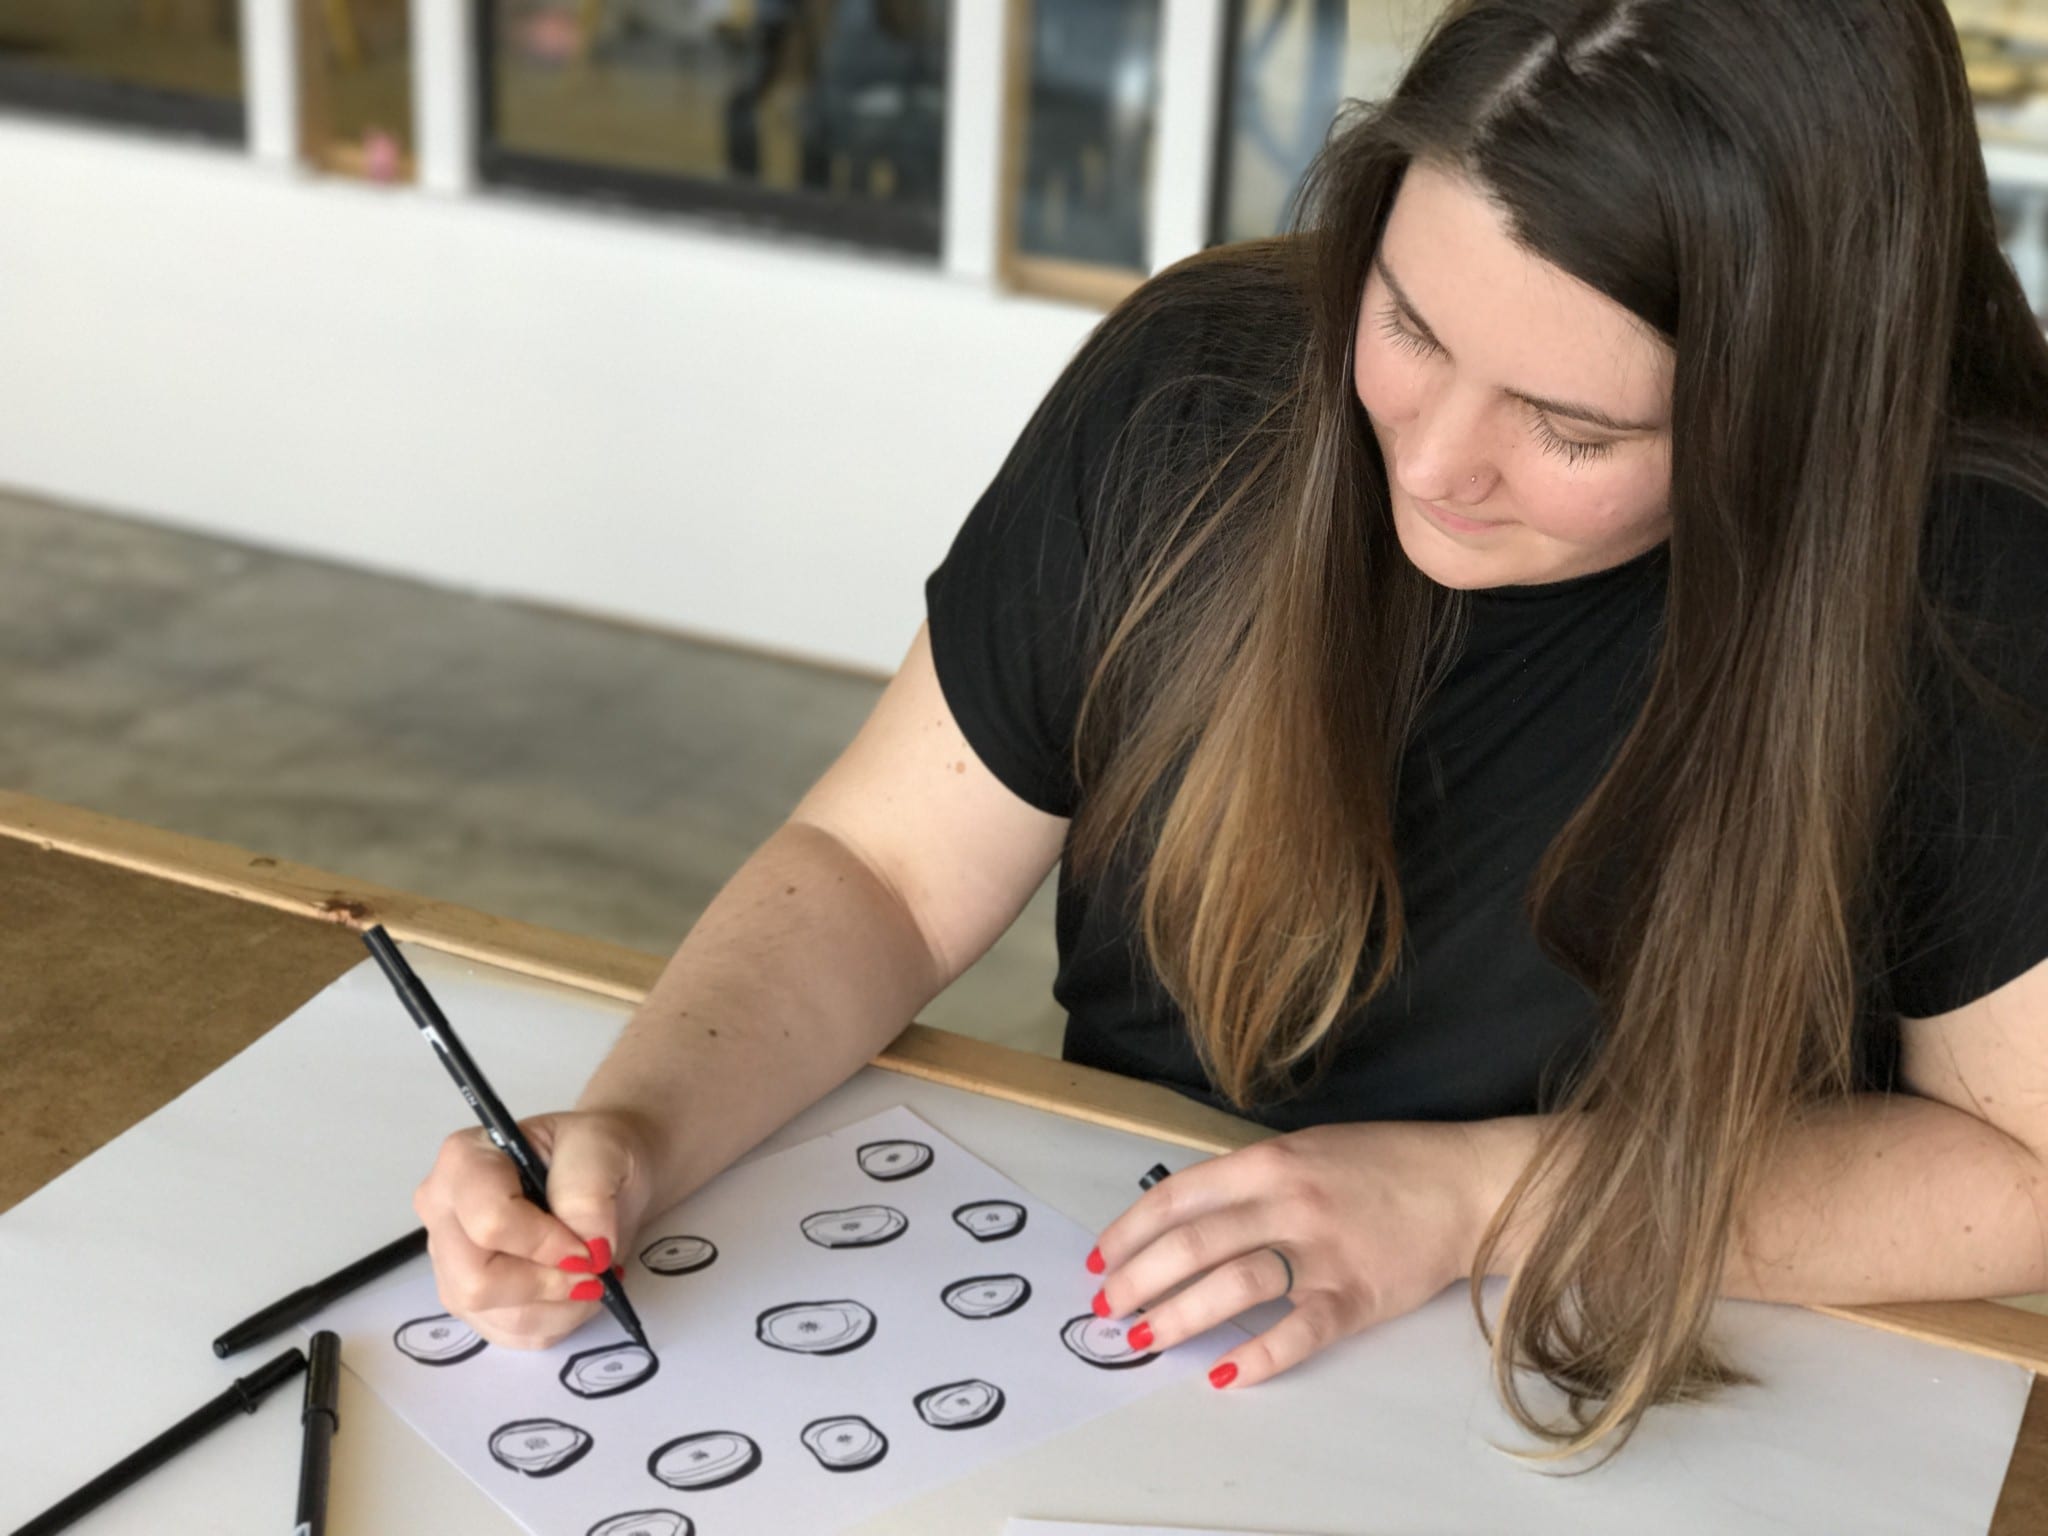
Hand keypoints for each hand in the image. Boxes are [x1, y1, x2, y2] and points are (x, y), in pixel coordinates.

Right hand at [412, 1110, 658, 1348]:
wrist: (606, 1174)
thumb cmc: (594, 1151)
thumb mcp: (600, 1148)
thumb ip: (587, 1193)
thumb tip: (588, 1249)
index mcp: (463, 1162)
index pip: (488, 1222)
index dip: (544, 1244)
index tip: (590, 1246)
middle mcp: (443, 1214)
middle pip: (475, 1282)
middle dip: (546, 1284)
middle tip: (594, 1269)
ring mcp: (452, 1263)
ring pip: (494, 1315)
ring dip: (559, 1307)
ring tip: (593, 1276)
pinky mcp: (472, 1302)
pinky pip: (509, 1334)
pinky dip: (554, 1322)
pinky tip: (574, 1291)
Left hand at [1085, 1121, 1491, 1388]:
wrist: (1464, 1187)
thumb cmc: (1382, 1165)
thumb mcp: (1305, 1150)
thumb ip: (1250, 1181)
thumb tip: (1188, 1219)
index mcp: (1270, 1162)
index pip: (1178, 1197)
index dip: (1130, 1231)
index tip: (1101, 1259)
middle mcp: (1289, 1203)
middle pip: (1193, 1245)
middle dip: (1138, 1279)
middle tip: (1110, 1309)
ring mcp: (1323, 1251)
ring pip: (1232, 1286)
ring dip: (1179, 1317)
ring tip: (1145, 1339)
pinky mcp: (1355, 1296)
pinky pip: (1297, 1333)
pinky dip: (1256, 1358)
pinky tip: (1223, 1376)